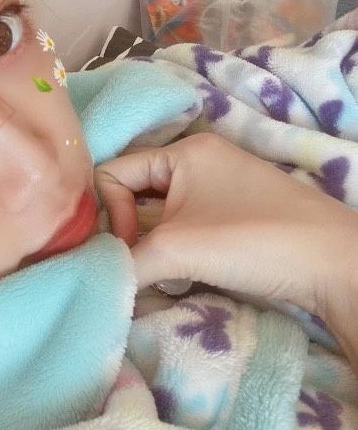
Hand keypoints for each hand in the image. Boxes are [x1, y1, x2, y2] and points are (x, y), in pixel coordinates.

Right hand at [94, 133, 357, 324]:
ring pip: (154, 218)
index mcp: (183, 152)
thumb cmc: (253, 240)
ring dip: (145, 249)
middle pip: (132, 195)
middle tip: (127, 267)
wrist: (334, 267)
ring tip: (150, 276)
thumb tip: (95, 276)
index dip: (108, 213)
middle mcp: (196, 164)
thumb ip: (125, 261)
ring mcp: (213, 193)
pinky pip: (178, 231)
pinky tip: (173, 278)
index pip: (113, 173)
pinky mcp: (227, 221)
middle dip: (124, 234)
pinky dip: (168, 255)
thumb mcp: (176, 249)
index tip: (125, 249)